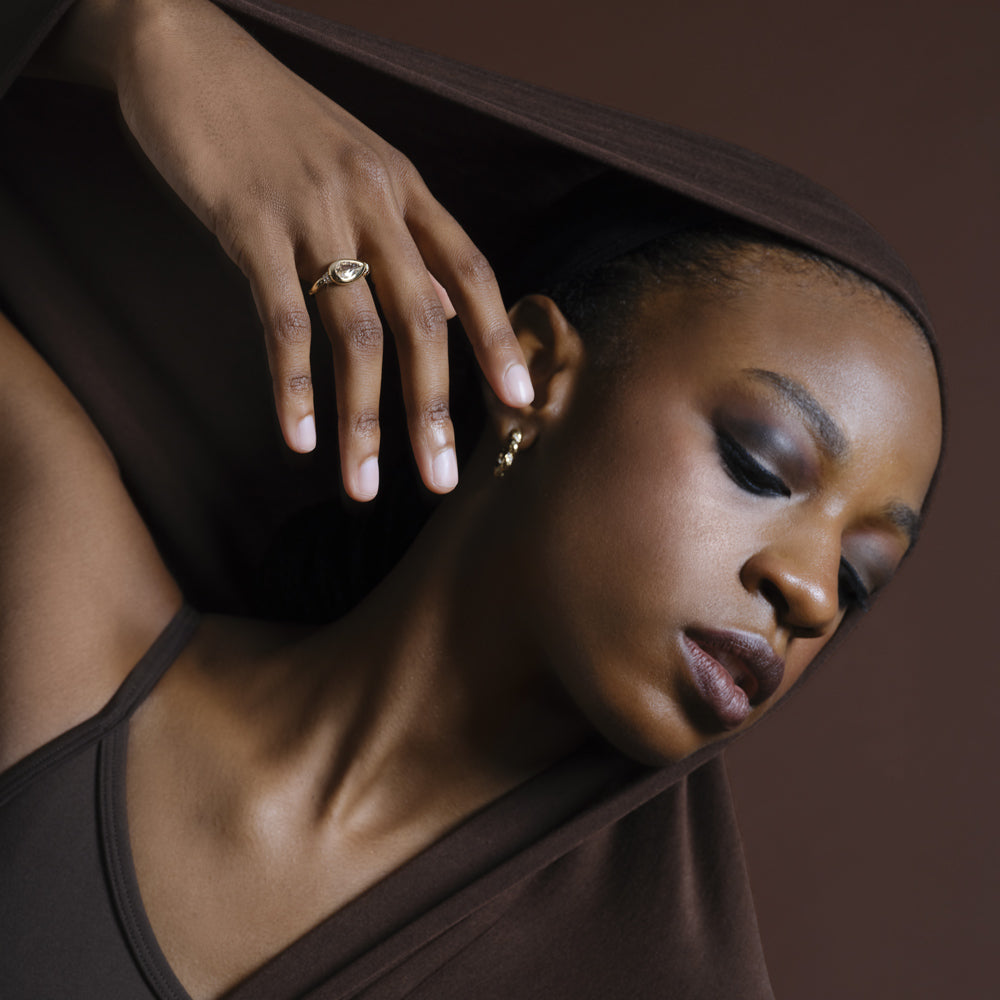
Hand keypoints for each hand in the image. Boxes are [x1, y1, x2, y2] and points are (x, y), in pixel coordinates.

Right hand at [48, 0, 533, 498]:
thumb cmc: (274, 122)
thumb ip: (406, 241)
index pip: (472, 270)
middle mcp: (372, 199)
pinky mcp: (248, 223)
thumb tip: (451, 310)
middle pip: (423, 318)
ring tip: (364, 485)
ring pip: (356, 331)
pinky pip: (281, 320)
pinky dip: (292, 386)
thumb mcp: (356, 171)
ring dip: (364, 419)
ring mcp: (312, 210)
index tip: (522, 401)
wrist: (184, 50)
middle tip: (443, 479)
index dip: (499, 339)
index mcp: (404, 188)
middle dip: (434, 408)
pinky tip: (298, 438)